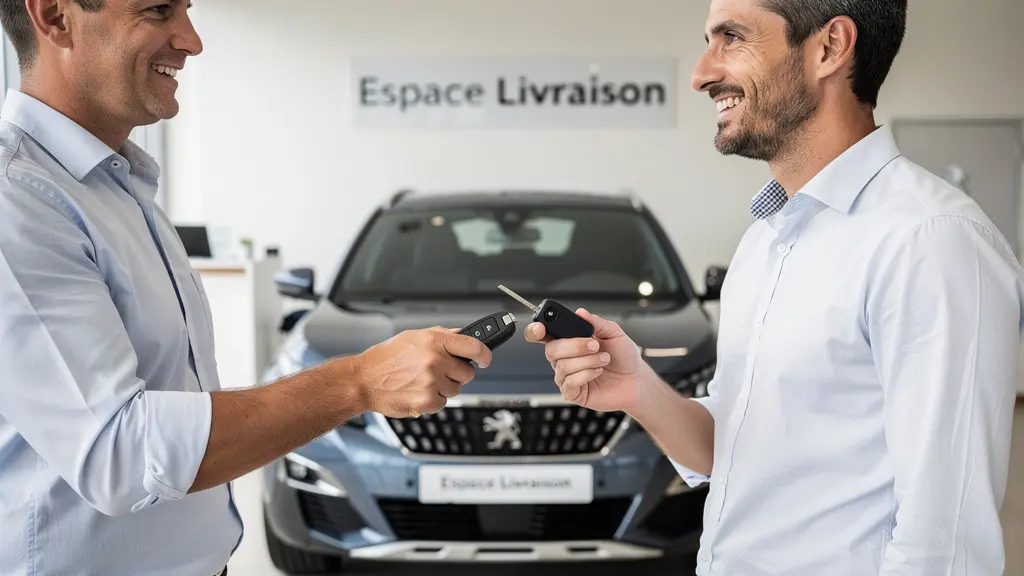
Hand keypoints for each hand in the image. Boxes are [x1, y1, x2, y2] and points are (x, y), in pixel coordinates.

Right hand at [355, 327, 491, 417]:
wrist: (364, 380)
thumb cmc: (386, 358)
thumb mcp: (413, 336)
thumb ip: (441, 335)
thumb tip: (462, 335)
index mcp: (434, 341)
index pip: (474, 346)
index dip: (485, 354)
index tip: (485, 359)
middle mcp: (435, 360)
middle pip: (467, 373)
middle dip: (457, 373)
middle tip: (440, 371)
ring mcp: (432, 382)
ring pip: (456, 389)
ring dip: (444, 387)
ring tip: (423, 381)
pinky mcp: (427, 401)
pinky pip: (443, 402)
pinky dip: (433, 400)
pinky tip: (417, 391)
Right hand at [525, 308, 642, 411]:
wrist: (636, 379)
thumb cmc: (624, 356)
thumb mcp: (614, 333)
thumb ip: (596, 322)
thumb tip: (580, 312)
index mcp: (568, 340)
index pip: (542, 335)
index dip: (535, 330)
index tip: (541, 328)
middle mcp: (564, 358)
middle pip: (551, 350)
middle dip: (574, 346)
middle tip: (595, 345)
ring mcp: (567, 376)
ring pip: (562, 366)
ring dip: (587, 361)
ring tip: (604, 359)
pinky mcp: (573, 393)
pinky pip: (569, 383)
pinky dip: (585, 375)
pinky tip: (598, 372)